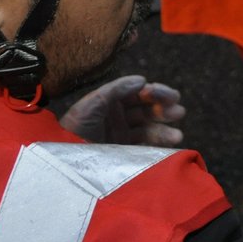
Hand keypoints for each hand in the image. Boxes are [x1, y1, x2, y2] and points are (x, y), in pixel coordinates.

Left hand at [59, 75, 184, 145]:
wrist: (63, 160)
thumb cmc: (75, 128)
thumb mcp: (92, 103)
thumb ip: (117, 89)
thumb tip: (143, 80)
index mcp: (111, 101)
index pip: (139, 92)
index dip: (155, 92)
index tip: (168, 96)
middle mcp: (118, 116)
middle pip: (147, 109)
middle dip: (165, 109)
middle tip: (179, 112)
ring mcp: (121, 134)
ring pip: (149, 128)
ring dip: (165, 130)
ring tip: (178, 135)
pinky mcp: (123, 152)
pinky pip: (145, 146)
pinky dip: (159, 146)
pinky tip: (170, 146)